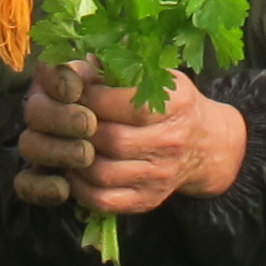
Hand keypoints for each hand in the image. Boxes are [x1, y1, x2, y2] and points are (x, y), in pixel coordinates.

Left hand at [12, 59, 246, 213]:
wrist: (205, 144)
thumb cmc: (172, 103)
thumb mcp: (158, 75)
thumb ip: (121, 67)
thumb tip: (74, 64)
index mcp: (177, 104)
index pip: (126, 103)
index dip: (91, 97)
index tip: (73, 90)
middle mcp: (172, 142)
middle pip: (112, 139)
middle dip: (79, 128)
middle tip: (61, 118)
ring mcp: (160, 176)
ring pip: (103, 173)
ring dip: (75, 158)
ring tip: (64, 142)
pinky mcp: (147, 200)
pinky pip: (104, 200)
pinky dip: (80, 187)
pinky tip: (73, 169)